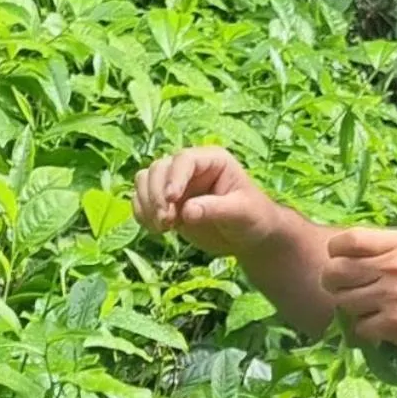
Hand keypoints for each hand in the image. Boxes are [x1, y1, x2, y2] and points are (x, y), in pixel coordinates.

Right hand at [131, 146, 278, 256]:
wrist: (249, 238)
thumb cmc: (254, 218)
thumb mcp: (242, 213)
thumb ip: (216, 209)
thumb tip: (187, 211)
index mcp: (212, 160)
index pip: (184, 159)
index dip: (174, 177)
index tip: (172, 200)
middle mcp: (190, 168)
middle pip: (159, 168)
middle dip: (157, 194)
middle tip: (166, 222)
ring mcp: (176, 184)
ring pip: (146, 180)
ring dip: (147, 203)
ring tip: (162, 228)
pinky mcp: (167, 202)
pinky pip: (142, 199)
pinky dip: (142, 213)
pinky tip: (156, 229)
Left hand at [321, 228, 396, 359]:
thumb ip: (389, 249)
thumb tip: (349, 253)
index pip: (348, 240)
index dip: (335, 253)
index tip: (339, 262)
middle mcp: (396, 266)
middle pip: (336, 272)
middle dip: (333, 284)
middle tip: (345, 292)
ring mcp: (394, 296)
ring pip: (344, 302)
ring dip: (352, 311)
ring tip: (370, 312)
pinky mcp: (395, 324)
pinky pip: (360, 328)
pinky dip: (367, 332)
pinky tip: (382, 329)